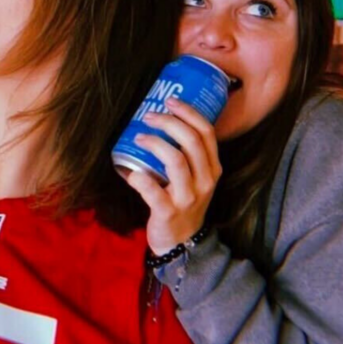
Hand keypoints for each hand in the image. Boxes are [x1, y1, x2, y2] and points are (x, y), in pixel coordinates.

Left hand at [123, 96, 220, 255]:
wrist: (181, 243)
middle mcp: (205, 181)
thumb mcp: (195, 179)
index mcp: (212, 168)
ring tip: (139, 137)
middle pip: (191, 141)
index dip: (188, 112)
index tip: (170, 100)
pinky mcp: (169, 212)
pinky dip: (139, 178)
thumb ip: (187, 156)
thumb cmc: (184, 203)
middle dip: (169, 122)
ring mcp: (188, 197)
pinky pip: (153, 191)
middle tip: (149, 115)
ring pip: (175, 160)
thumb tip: (160, 123)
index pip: (207, 132)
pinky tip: (130, 172)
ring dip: (154, 143)